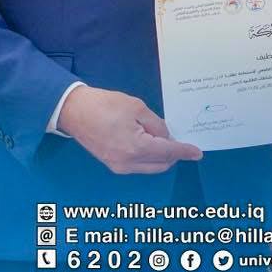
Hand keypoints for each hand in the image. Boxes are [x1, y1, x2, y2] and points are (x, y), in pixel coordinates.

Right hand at [57, 86, 202, 174]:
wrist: (73, 111)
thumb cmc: (105, 105)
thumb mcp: (137, 108)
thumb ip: (156, 124)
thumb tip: (166, 137)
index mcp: (136, 148)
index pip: (168, 152)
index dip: (184, 151)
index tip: (198, 153)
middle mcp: (127, 163)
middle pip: (161, 164)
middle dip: (173, 154)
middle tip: (179, 138)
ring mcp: (118, 167)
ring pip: (150, 166)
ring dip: (161, 156)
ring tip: (162, 138)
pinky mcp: (112, 164)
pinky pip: (139, 165)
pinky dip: (149, 157)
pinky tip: (149, 142)